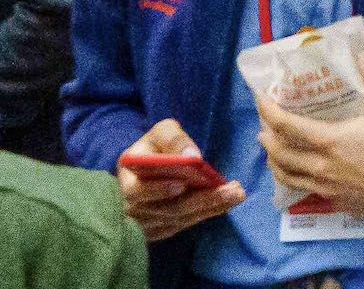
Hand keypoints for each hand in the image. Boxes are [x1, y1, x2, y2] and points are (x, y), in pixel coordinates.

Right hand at [116, 118, 243, 242]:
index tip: (182, 185)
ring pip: (177, 218)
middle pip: (166, 209)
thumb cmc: (155, 146)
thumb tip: (193, 156)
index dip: (158, 189)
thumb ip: (174, 140)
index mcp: (126, 177)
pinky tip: (225, 204)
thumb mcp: (161, 132)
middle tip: (231, 190)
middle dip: (200, 199)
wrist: (148, 167)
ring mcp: (143, 222)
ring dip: (209, 207)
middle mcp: (130, 205)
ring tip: (236, 194)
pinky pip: (182, 224)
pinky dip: (205, 214)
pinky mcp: (157, 230)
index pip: (136, 190)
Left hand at [256, 57, 363, 221]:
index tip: (260, 99)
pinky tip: (296, 170)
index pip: (287, 126)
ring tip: (271, 146)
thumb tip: (361, 56)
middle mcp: (320, 166)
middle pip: (278, 153)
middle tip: (265, 123)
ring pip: (285, 175)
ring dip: (273, 159)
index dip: (268, 112)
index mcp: (330, 141)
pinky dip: (291, 176)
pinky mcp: (332, 200)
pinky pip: (301, 188)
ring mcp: (324, 186)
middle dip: (266, 135)